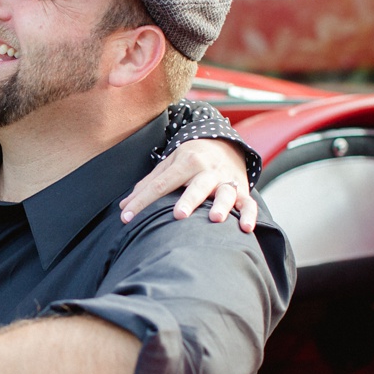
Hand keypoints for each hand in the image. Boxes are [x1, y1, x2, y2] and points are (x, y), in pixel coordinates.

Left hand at [120, 138, 257, 231]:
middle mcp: (208, 170)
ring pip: (226, 193)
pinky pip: (249, 203)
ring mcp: (227, 180)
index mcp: (186, 161)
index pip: (161, 184)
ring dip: (222, 206)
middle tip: (178, 214)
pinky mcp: (243, 190)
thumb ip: (148, 184)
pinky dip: (249, 215)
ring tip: (216, 219)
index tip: (126, 218)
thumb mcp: (169, 164)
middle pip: (197, 186)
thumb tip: (123, 207)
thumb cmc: (191, 159)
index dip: (142, 201)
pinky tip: (246, 229)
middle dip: (189, 200)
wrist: (226, 145)